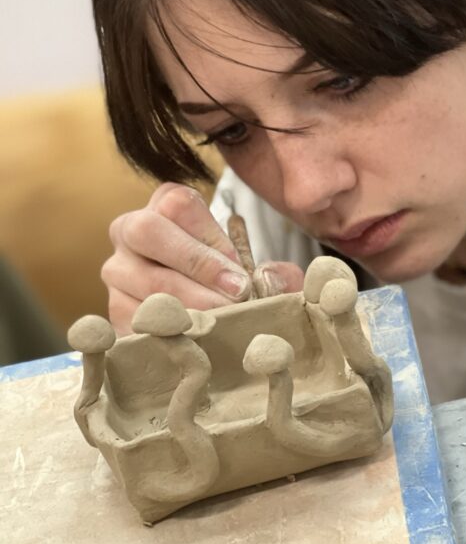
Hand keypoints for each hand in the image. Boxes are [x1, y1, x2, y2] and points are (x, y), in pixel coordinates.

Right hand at [102, 183, 303, 334]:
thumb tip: (272, 279)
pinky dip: (167, 329)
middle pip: (148, 231)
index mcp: (166, 205)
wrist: (204, 314)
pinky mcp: (113, 309)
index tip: (240, 273)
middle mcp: (130, 229)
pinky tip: (196, 338)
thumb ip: (274, 273)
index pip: (179, 205)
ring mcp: (117, 270)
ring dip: (188, 302)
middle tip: (235, 295)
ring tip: (222, 321)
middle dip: (196, 264)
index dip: (211, 238)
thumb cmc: (229, 283)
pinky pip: (132, 317)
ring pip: (143, 279)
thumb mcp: (253, 270)